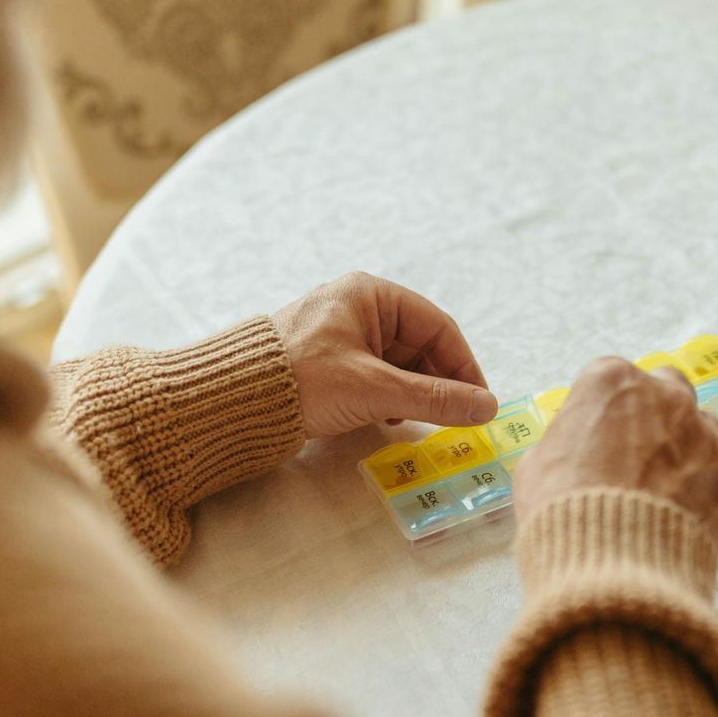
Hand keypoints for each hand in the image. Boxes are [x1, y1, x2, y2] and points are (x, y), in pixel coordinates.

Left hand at [271, 273, 497, 438]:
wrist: (231, 401)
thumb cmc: (302, 380)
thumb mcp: (374, 389)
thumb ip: (433, 399)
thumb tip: (486, 408)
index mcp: (370, 295)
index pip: (437, 326)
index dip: (464, 365)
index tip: (481, 402)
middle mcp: (359, 307)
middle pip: (419, 346)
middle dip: (437, 383)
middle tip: (455, 418)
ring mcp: (343, 334)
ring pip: (399, 364)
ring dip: (413, 394)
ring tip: (415, 420)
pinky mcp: (330, 361)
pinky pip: (376, 375)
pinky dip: (389, 397)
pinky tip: (387, 419)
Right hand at [513, 359, 717, 549]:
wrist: (608, 568)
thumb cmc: (563, 515)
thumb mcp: (537, 468)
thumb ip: (566, 444)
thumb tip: (577, 450)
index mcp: (611, 383)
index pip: (612, 380)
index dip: (605, 413)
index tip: (600, 439)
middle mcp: (666, 398)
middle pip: (669, 390)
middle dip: (656, 418)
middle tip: (638, 460)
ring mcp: (707, 436)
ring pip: (709, 427)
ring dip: (693, 451)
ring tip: (671, 495)